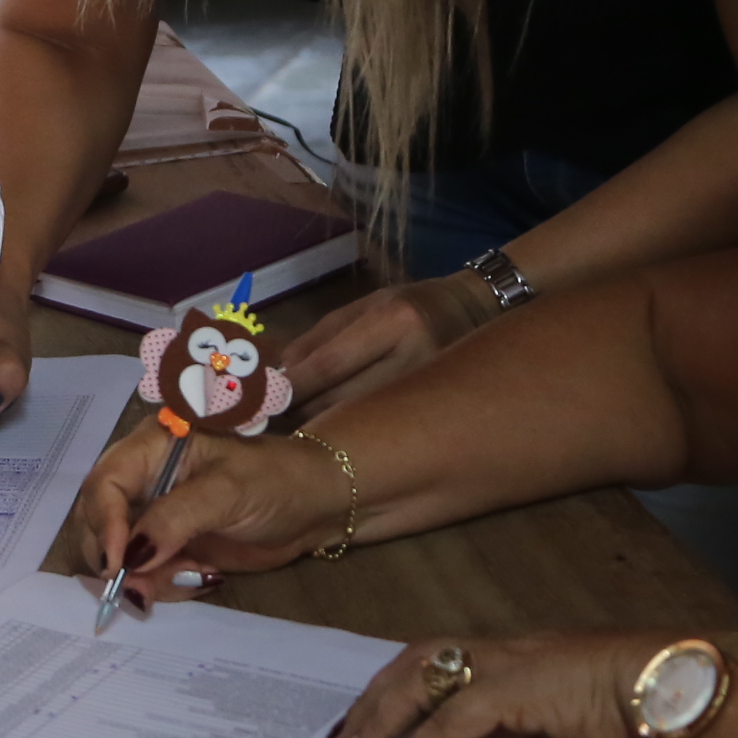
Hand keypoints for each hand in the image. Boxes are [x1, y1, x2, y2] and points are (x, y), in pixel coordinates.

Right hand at [59, 426, 343, 612]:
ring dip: (147, 578)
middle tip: (147, 587)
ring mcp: (153, 516)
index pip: (104, 483)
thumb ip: (175, 519)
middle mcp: (143, 480)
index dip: (104, 523)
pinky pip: (145, 575)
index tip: (120, 563)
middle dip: (120, 560)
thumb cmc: (277, 480)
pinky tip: (202, 576)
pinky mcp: (168, 547)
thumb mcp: (227, 492)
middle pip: (97, 523)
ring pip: (118, 557)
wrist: (315, 506)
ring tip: (194, 575)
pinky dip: (165, 585)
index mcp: (152, 446)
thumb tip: (129, 556)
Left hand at [279, 274, 495, 417]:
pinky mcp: (438, 410)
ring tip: (303, 425)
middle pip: (342, 400)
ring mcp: (431, 389)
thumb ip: (319, 340)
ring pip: (359, 422)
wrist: (475, 311)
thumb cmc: (410, 305)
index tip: (261, 402)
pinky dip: (352, 431)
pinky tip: (338, 432)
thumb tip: (279, 376)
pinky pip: (380, 429)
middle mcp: (417, 356)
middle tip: (272, 418)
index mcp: (394, 319)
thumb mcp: (364, 307)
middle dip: (302, 412)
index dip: (292, 388)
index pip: (330, 364)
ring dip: (325, 426)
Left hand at [331, 628, 658, 737]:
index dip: (395, 686)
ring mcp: (506, 665)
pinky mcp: (516, 689)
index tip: (366, 720)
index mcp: (507, 654)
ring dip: (384, 717)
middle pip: (415, 660)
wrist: (664, 690)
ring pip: (423, 678)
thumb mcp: (549, 718)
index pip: (434, 658)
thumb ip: (507, 725)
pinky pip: (454, 718)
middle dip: (375, 698)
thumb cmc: (622, 704)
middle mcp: (499, 650)